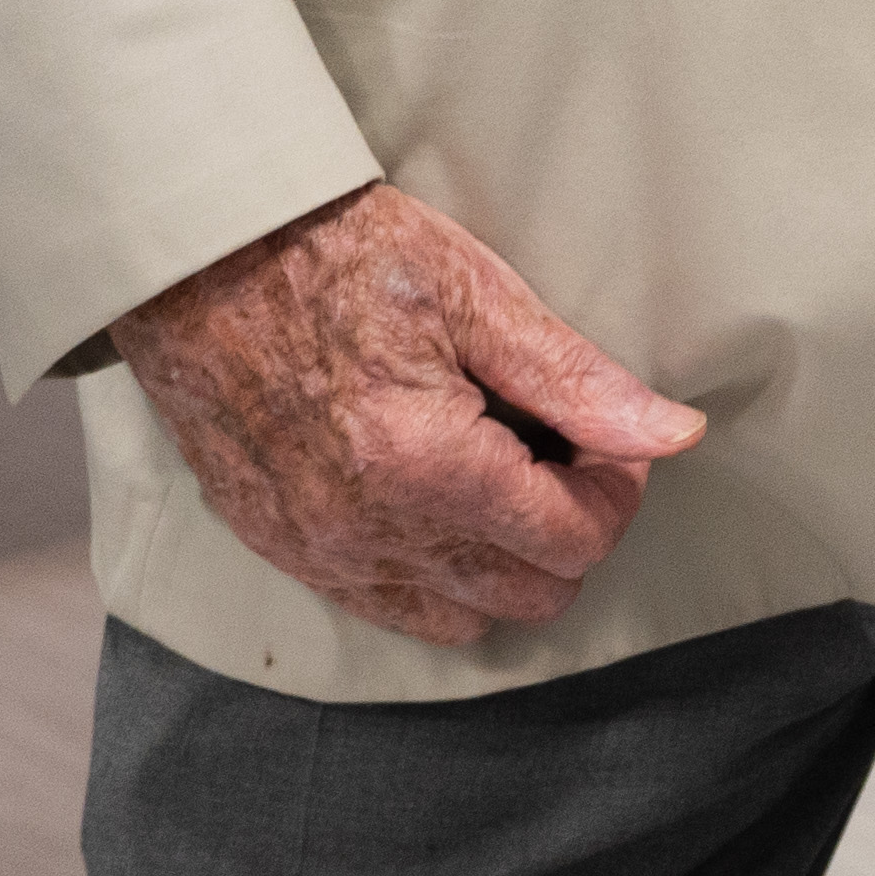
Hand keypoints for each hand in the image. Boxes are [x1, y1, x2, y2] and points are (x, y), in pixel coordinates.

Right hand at [108, 182, 703, 643]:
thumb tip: (672, 434)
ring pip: (461, 617)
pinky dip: (434, 572)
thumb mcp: (477, 297)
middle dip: (569, 527)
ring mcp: (316, 552)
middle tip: (560, 447)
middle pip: (528, 596)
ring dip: (504, 561)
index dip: (616, 488)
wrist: (203, 259)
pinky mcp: (279, 549)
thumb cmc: (344, 258)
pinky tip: (438, 496)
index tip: (603, 433)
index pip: (575, 541)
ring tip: (501, 471)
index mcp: (426, 467)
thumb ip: (577, 380)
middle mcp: (368, 532)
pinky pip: (386, 608)